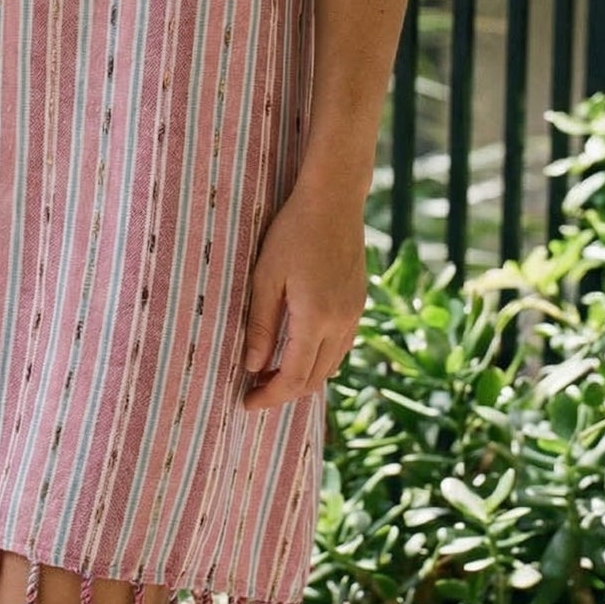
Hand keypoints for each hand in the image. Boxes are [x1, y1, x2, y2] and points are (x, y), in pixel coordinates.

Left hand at [240, 178, 367, 411]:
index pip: (293, 377)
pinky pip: (340, 346)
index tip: (246, 404)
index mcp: (316, 318)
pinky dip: (318, 358)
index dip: (269, 396)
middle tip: (254, 392)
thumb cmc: (293, 232)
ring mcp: (354, 313)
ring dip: (303, 377)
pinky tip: (297, 348)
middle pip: (314, 379)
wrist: (334, 199)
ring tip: (271, 373)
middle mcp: (341, 322)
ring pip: (330, 365)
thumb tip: (251, 366)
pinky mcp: (358, 301)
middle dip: (284, 392)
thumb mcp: (265, 276)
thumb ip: (259, 324)